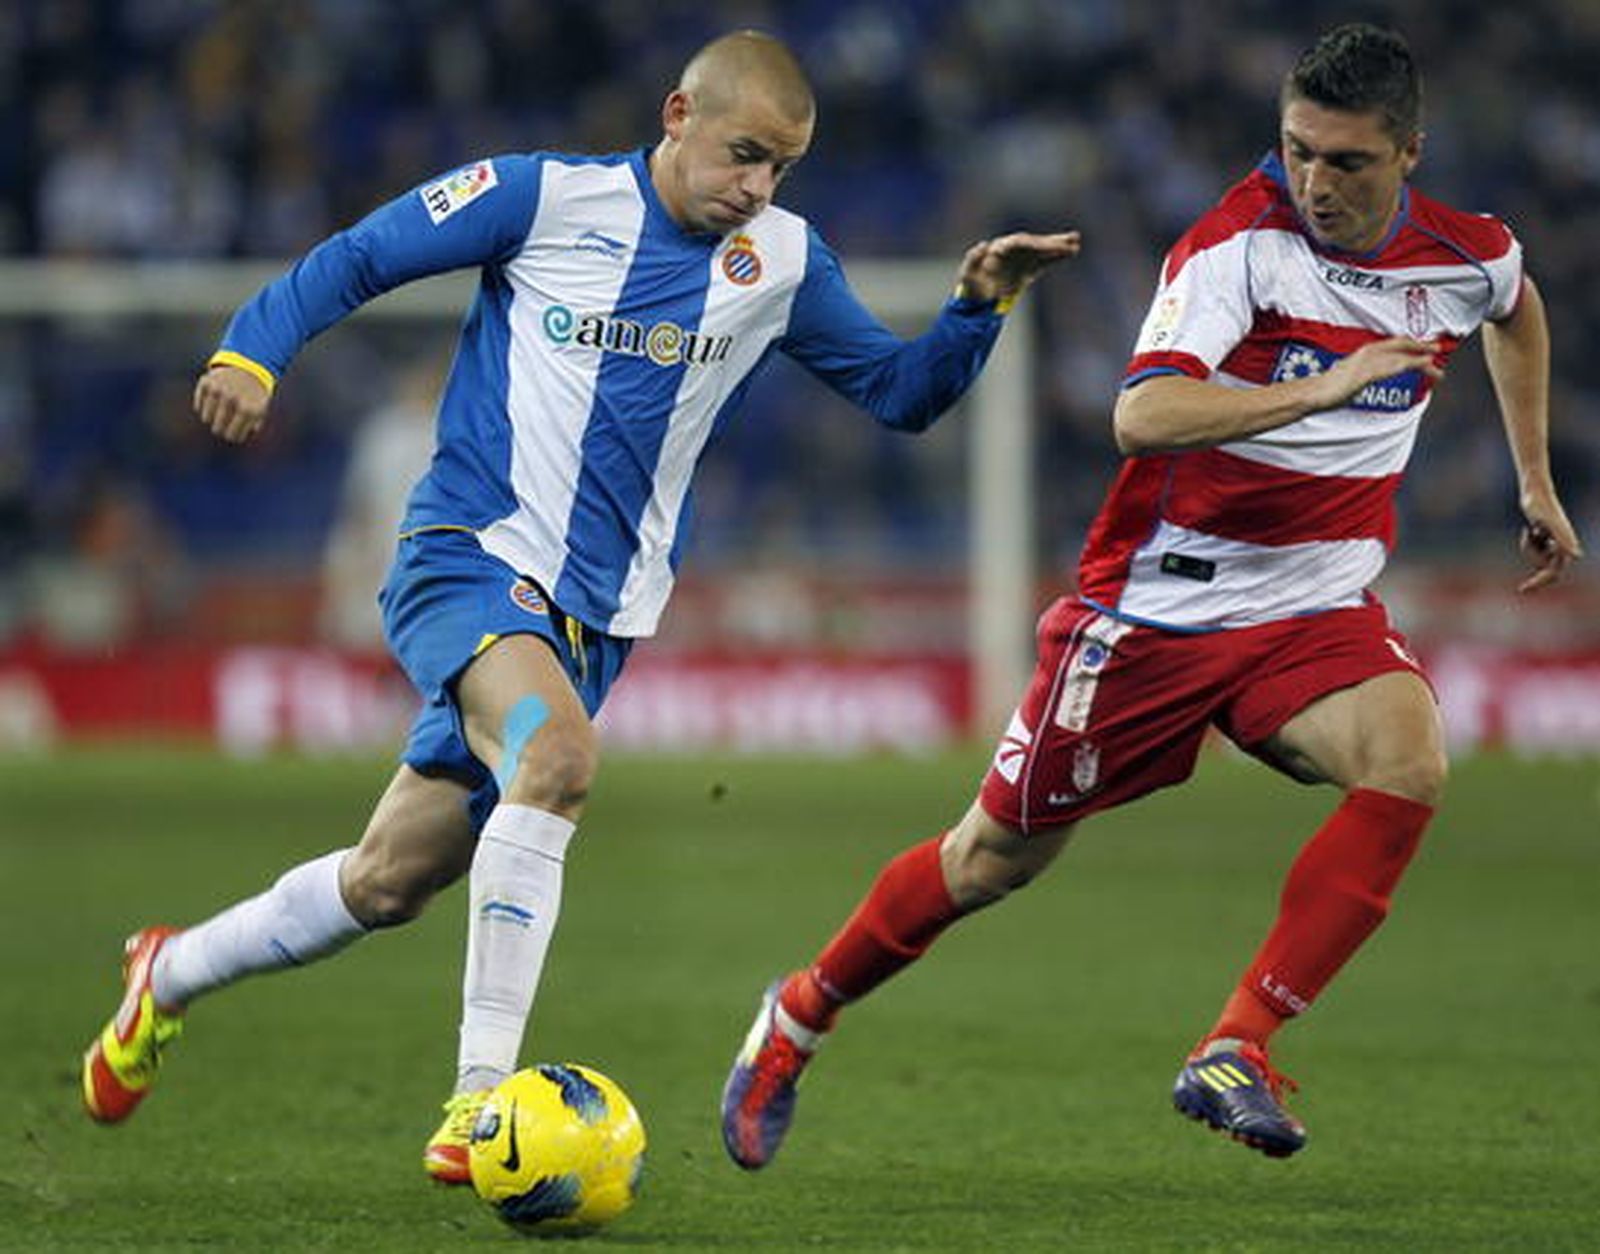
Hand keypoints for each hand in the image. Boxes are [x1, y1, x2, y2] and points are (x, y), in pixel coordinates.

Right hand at [193, 364, 270, 443]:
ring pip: (206, 418)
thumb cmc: (254, 393)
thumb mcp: (261, 409)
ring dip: (210, 420)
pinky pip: (198, 405)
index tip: (232, 435)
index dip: (232, 437)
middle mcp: (232, 399)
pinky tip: (210, 406)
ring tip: (216, 416)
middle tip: (221, 428)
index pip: (232, 435)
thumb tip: (239, 437)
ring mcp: (218, 390)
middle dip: (220, 430)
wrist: (248, 366)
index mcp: (248, 409)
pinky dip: (202, 408)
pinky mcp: (206, 382)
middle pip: (217, 428)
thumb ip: (254, 425)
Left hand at [955, 231, 1081, 306]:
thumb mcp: (967, 275)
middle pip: (1034, 243)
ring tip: (1076, 243)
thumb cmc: (970, 286)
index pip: (1018, 242)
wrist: (975, 301)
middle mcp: (1012, 251)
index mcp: (998, 249)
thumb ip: (973, 259)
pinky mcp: (1027, 270)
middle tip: (1070, 241)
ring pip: (1041, 251)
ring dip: (1058, 247)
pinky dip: (1057, 257)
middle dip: (1050, 243)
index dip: (1032, 243)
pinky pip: (1044, 261)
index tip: (1045, 246)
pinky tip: (1072, 252)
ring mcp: (1020, 260)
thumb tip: (983, 245)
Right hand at [1306, 336, 1442, 411]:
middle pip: (1398, 345)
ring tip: (1437, 359)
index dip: (1407, 346)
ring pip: (1401, 354)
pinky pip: (1396, 365)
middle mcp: (1365, 354)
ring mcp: (1367, 361)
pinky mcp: (1368, 371)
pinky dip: (1413, 362)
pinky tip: (1424, 364)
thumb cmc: (1322, 393)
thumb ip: (1354, 381)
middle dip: (1419, 346)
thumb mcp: (1343, 384)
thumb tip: (1353, 387)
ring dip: (1422, 355)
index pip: (1389, 346)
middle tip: (1436, 348)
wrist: (1312, 395)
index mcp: (1360, 355)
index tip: (1421, 349)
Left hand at [1516, 490, 1582, 592]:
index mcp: (1564, 546)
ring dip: (1530, 549)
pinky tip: (1531, 529)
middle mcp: (1562, 546)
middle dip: (1536, 579)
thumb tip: (1576, 556)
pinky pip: (1535, 550)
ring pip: (1539, 558)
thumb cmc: (1541, 506)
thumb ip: (1563, 540)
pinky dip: (1528, 542)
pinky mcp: (1546, 539)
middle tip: (1522, 590)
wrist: (1535, 493)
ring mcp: (1554, 543)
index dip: (1541, 582)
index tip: (1524, 590)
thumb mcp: (1549, 524)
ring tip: (1530, 531)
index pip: (1554, 572)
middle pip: (1548, 570)